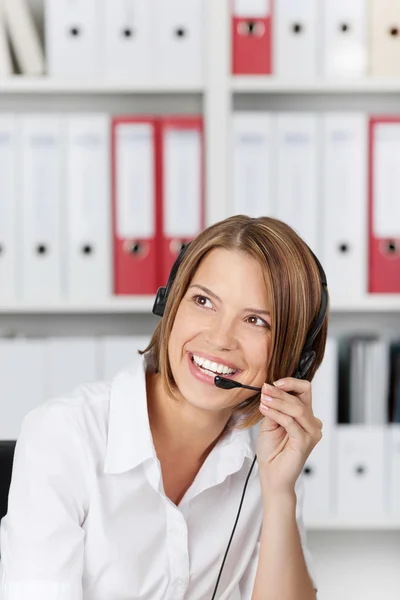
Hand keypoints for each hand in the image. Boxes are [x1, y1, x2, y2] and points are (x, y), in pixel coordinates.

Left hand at [256, 378, 322, 495]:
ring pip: (297, 408)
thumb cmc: (272, 451)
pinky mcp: (305, 442)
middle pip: (303, 396)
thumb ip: (274, 407)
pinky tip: (265, 410)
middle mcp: (312, 424)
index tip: (272, 383)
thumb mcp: (270, 423)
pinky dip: (277, 414)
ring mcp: (311, 434)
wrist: (272, 476)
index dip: (290, 383)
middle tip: (265, 388)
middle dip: (282, 391)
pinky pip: (291, 423)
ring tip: (263, 399)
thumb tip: (269, 389)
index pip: (304, 391)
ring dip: (278, 401)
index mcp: (306, 417)